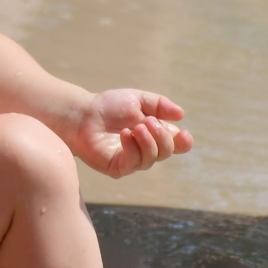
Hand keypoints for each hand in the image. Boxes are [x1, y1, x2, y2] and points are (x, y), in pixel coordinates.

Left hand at [71, 90, 192, 178]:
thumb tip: (181, 115)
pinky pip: (133, 163)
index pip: (177, 145)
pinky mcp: (117, 168)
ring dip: (147, 141)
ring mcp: (132, 160)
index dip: (184, 143)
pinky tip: (125, 134)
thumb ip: (159, 105)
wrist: (83, 114)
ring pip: (151, 159)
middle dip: (161, 136)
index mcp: (155, 134)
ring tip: (135, 126)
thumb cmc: (109, 106)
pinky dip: (132, 147)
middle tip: (147, 121)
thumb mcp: (137, 99)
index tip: (184, 135)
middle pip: (166, 151)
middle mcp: (146, 149)